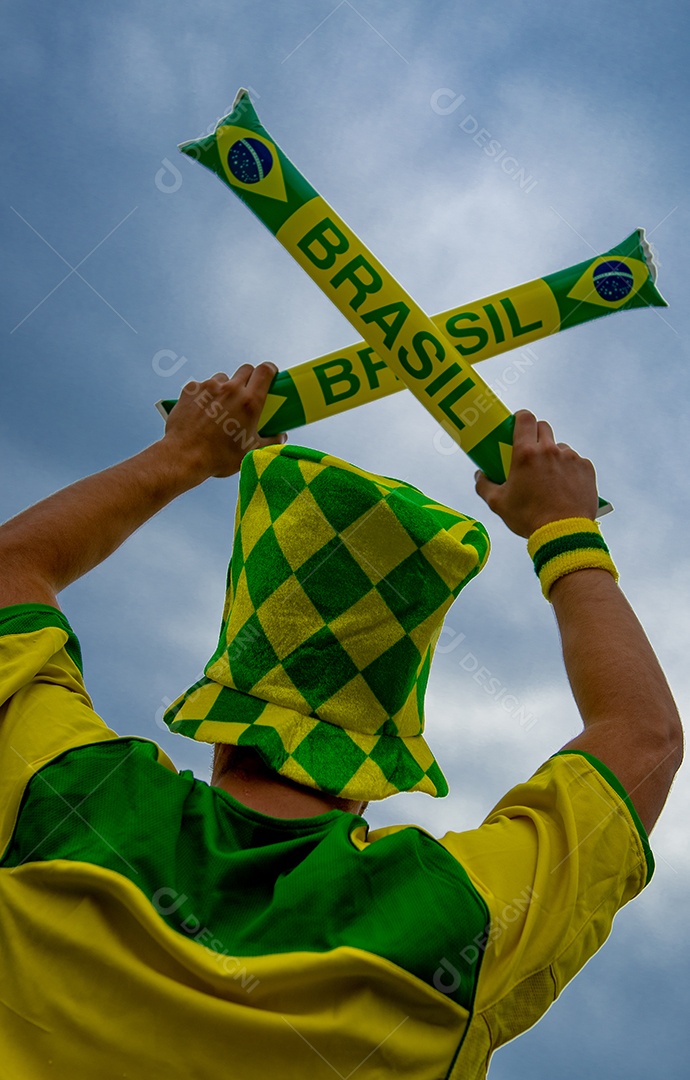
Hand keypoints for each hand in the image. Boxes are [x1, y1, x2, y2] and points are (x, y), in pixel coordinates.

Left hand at [160, 364, 286, 481]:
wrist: (184, 456)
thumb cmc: (219, 457)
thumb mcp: (251, 451)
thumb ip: (270, 441)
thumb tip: (281, 436)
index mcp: (249, 402)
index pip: (265, 371)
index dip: (270, 369)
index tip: (271, 374)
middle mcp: (230, 389)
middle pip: (245, 370)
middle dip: (249, 378)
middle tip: (247, 393)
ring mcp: (208, 387)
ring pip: (223, 378)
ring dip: (226, 387)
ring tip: (221, 406)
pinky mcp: (190, 390)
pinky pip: (202, 386)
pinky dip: (205, 395)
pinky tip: (202, 411)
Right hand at [475, 410, 598, 537]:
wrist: (563, 533)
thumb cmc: (528, 518)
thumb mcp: (498, 504)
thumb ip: (484, 485)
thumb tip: (479, 475)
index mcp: (525, 453)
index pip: (525, 418)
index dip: (520, 418)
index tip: (518, 424)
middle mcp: (549, 450)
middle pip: (543, 427)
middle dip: (536, 435)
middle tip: (531, 453)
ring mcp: (571, 458)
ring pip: (560, 447)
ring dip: (553, 455)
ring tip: (549, 477)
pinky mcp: (586, 468)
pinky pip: (576, 461)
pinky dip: (569, 469)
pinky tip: (564, 487)